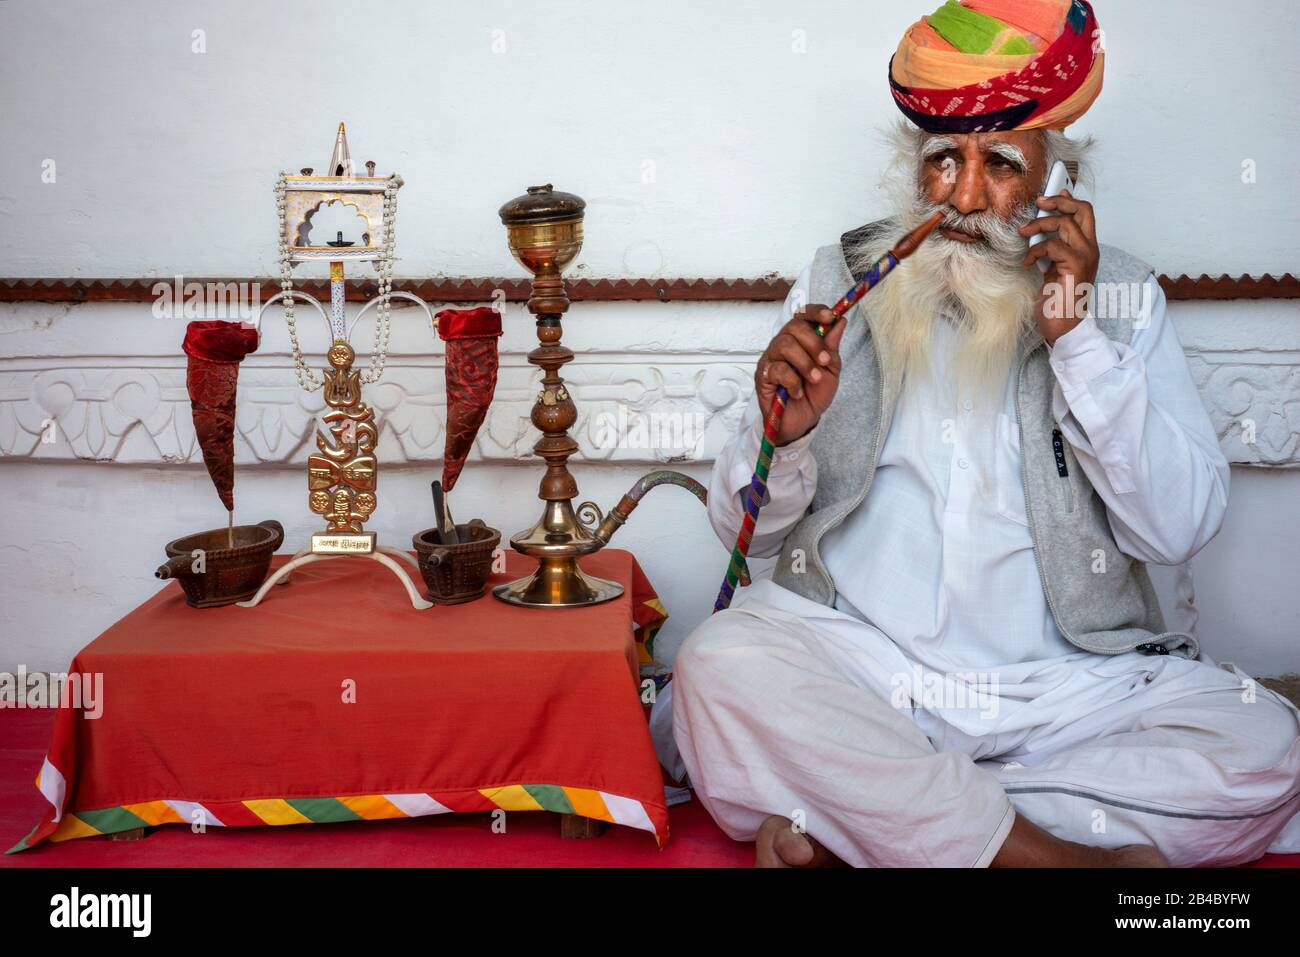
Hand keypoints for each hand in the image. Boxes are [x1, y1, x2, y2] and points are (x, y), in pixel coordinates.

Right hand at [755, 305, 844, 445]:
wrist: (803, 421)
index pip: (803, 315)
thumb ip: (832, 347)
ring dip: (804, 362)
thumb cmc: (814, 394)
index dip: (816, 312)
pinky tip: (797, 392)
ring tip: (813, 379)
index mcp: (800, 340)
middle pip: (793, 326)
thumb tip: (840, 322)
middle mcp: (783, 345)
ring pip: (784, 345)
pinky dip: (793, 382)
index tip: (831, 317)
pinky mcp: (763, 376)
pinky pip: (777, 369)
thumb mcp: (831, 371)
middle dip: (814, 342)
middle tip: (825, 361)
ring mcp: (771, 359)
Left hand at [1019, 189, 1099, 345]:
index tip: (1050, 195)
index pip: (1084, 213)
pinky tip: (1028, 260)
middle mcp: (1090, 249)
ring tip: (1024, 233)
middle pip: (1082, 210)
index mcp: (1086, 248)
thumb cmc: (1056, 300)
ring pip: (1065, 223)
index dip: (1068, 200)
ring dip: (1040, 225)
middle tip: (1038, 204)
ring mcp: (1085, 257)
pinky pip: (1054, 245)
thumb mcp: (1052, 267)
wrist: (1062, 327)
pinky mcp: (1075, 266)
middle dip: (1058, 201)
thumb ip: (1052, 247)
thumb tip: (1041, 229)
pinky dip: (1037, 249)